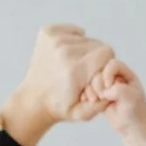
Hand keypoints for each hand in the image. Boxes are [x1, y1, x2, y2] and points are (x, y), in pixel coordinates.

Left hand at [1, 24, 113, 145]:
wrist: (33, 100)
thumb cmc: (60, 107)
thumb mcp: (83, 114)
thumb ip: (102, 104)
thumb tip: (113, 88)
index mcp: (75, 70)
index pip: (107, 53)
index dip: (105, 64)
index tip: (97, 74)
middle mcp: (64, 51)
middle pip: (97, 44)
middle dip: (95, 58)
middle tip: (84, 72)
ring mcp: (54, 40)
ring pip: (85, 37)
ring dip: (84, 50)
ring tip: (73, 65)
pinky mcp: (47, 33)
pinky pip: (72, 30)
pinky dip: (73, 39)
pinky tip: (66, 54)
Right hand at [79, 57, 145, 132]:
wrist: (131, 127)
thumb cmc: (135, 112)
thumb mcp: (131, 98)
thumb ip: (118, 89)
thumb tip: (103, 91)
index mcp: (127, 75)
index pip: (113, 64)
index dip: (108, 73)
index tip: (110, 86)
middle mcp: (116, 79)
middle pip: (100, 72)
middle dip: (99, 85)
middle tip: (104, 97)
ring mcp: (107, 87)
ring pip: (92, 81)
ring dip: (91, 91)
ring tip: (96, 101)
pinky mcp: (99, 96)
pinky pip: (88, 91)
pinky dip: (87, 96)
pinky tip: (90, 102)